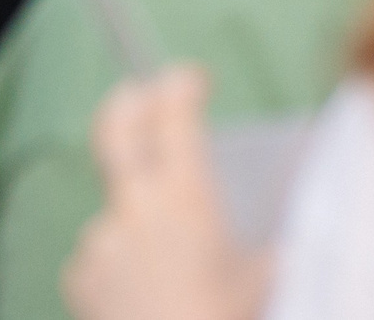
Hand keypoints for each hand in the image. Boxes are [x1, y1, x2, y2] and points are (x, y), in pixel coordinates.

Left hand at [63, 67, 265, 319]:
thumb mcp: (270, 285)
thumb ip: (276, 252)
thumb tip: (294, 237)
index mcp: (185, 199)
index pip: (175, 117)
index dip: (181, 88)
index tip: (191, 77)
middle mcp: (134, 207)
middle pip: (117, 129)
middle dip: (131, 103)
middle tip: (143, 94)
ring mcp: (99, 239)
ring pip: (120, 215)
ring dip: (144, 230)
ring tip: (181, 282)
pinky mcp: (78, 274)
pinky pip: (105, 259)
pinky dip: (127, 271)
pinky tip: (152, 306)